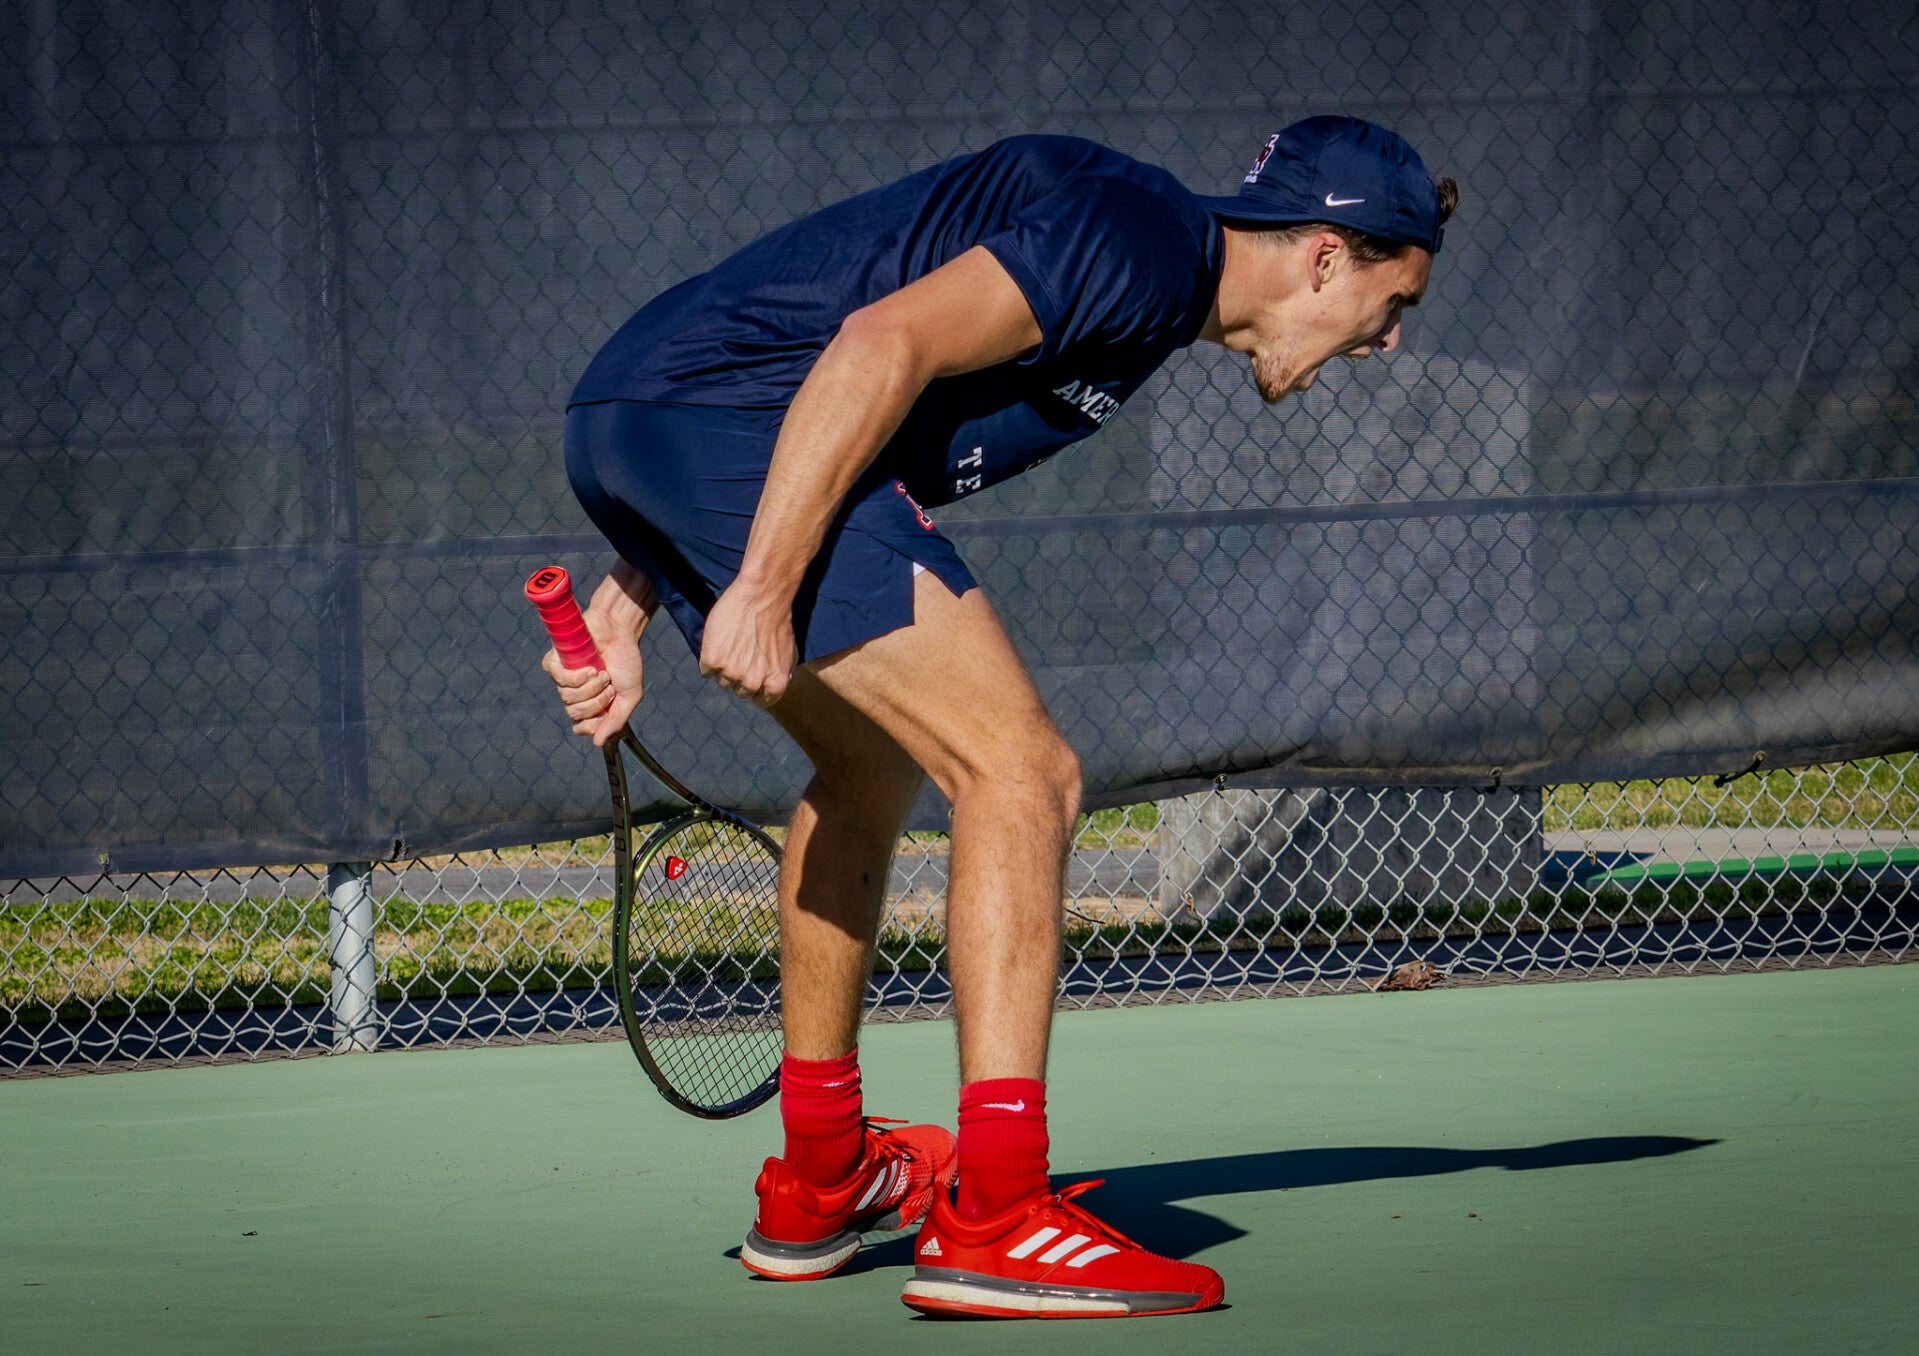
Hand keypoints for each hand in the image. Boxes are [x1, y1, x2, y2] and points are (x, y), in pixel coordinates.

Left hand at [540, 613, 644, 746]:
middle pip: (574, 713)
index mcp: (591, 703)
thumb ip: (615, 721)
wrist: (621, 632)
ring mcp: (563, 678)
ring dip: (590, 688)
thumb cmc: (625, 662)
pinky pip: (560, 681)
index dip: (592, 724)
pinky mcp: (556, 662)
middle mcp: (574, 692)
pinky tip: (590, 669)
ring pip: (567, 698)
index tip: (605, 714)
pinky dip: (577, 678)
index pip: (580, 726)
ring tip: (603, 673)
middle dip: (595, 703)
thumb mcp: (629, 696)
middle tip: (609, 687)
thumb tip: (598, 743)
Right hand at [699, 579, 796, 706]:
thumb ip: (779, 674)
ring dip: (724, 667)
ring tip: (731, 645)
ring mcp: (731, 673)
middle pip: (739, 691)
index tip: (752, 671)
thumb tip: (771, 687)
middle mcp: (753, 684)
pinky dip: (710, 658)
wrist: (762, 596)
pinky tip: (720, 642)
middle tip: (741, 653)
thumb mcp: (789, 653)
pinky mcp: (712, 661)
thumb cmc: (777, 621)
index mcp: (774, 685)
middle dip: (739, 676)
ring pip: (722, 681)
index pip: (759, 701)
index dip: (755, 686)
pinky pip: (706, 670)